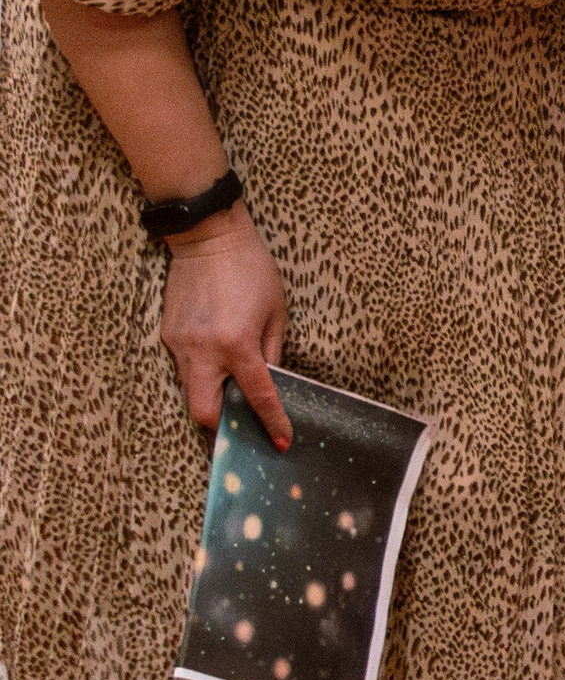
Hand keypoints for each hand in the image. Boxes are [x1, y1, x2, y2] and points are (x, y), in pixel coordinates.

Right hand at [161, 203, 290, 446]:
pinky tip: (216, 367)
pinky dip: (201, 376)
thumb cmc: (251, 270)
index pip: (257, 396)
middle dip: (222, 427)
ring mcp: (180, 345)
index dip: (271, 422)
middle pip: (204, 412)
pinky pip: (184, 368)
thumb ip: (273, 353)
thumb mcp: (275, 311)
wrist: (207, 237)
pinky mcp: (168, 336)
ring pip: (191, 392)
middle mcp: (205, 350)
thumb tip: (273, 385)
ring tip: (232, 399)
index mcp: (238, 344)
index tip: (281, 442)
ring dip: (211, 400)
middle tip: (241, 429)